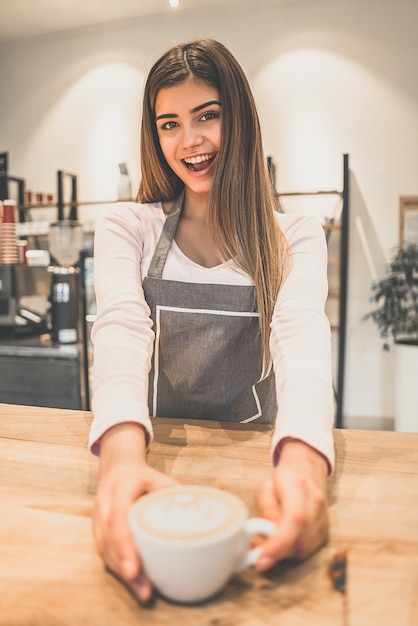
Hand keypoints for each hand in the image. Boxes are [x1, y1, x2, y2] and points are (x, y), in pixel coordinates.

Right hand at [92, 424, 178, 602]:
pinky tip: (133, 582)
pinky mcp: (98, 530)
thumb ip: (176, 493)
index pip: (118, 519)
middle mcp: (104, 504)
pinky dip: (118, 568)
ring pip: (105, 550)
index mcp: (120, 489)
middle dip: (125, 567)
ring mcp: (98, 518)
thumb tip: (198, 510)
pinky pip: (104, 552)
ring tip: (142, 591)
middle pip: (109, 540)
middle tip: (143, 590)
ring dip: (122, 573)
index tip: (134, 570)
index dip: (125, 546)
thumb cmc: (142, 476)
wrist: (117, 468)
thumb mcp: (160, 477)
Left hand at [254, 439, 328, 570]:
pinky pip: (309, 549)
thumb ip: (265, 511)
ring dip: (285, 552)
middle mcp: (315, 502)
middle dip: (277, 552)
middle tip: (259, 551)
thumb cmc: (284, 477)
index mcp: (298, 486)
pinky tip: (284, 541)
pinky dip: (293, 550)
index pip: (295, 520)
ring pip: (304, 548)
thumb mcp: (265, 488)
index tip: (262, 560)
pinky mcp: (325, 529)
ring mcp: (324, 517)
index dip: (279, 544)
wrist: (307, 468)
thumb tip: (265, 538)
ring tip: (272, 541)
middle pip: (300, 539)